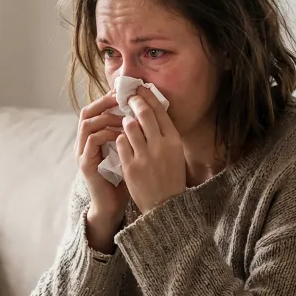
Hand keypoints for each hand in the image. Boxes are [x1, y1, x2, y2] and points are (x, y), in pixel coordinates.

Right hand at [75, 91, 129, 250]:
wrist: (113, 206)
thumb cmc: (124, 180)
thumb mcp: (129, 153)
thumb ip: (132, 135)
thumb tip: (148, 114)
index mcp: (93, 138)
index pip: (95, 110)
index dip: (107, 99)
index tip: (124, 92)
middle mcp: (84, 143)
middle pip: (86, 112)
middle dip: (104, 103)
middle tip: (121, 98)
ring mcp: (82, 153)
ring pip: (87, 124)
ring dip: (106, 118)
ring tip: (124, 117)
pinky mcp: (85, 164)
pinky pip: (93, 141)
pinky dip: (107, 134)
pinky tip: (122, 134)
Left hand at [115, 87, 185, 211]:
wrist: (165, 206)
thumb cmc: (170, 177)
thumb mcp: (175, 154)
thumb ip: (165, 135)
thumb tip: (153, 112)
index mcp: (174, 141)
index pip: (160, 111)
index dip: (148, 97)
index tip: (140, 90)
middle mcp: (160, 146)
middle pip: (144, 114)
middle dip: (134, 102)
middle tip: (128, 98)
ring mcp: (144, 156)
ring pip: (129, 126)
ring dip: (125, 121)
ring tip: (124, 121)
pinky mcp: (131, 166)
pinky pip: (120, 143)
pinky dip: (119, 138)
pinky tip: (120, 140)